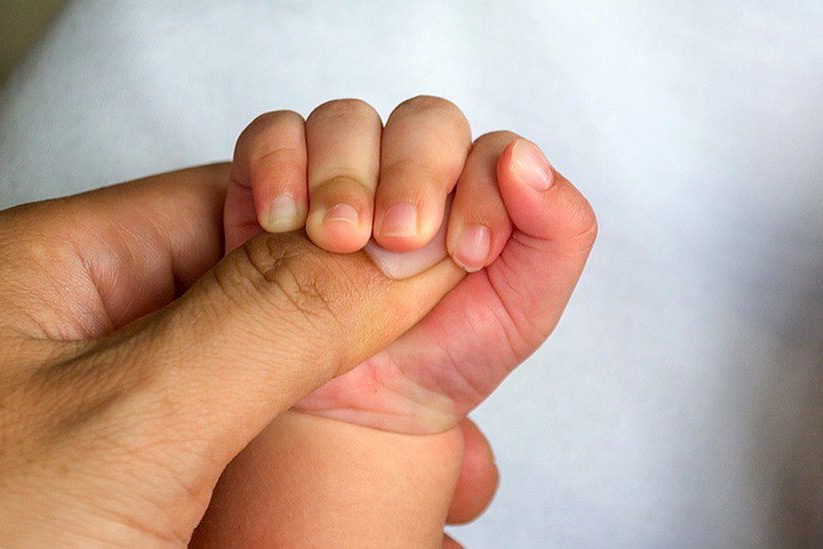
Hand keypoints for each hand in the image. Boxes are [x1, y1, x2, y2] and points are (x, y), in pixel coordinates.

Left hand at [0, 164, 465, 545]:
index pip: (234, 201)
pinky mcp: (102, 503)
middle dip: (356, 342)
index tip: (436, 262)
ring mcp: (83, 427)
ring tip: (432, 476)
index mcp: (50, 272)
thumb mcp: (124, 419)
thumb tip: (390, 250)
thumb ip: (267, 316)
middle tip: (444, 393)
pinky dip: (295, 489)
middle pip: (249, 300)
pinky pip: (224, 469)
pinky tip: (359, 517)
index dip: (344, 226)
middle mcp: (65, 340)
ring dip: (337, 429)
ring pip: (247, 395)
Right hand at [202, 96, 595, 546]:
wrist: (360, 413)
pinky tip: (284, 221)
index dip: (481, 191)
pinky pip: (272, 135)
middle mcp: (409, 168)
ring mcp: (341, 170)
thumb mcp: (523, 310)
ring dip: (344, 174)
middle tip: (397, 241)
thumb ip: (557, 233)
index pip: (490, 151)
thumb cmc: (444, 356)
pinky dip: (277, 164)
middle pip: (422, 122)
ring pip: (346, 120)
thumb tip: (525, 158)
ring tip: (336, 239)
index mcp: (476, 190)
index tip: (467, 257)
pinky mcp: (274, 181)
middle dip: (414, 175)